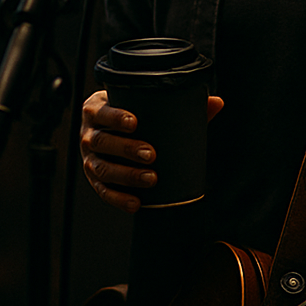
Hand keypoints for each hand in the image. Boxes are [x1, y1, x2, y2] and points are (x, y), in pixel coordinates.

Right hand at [80, 90, 223, 211]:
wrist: (113, 129)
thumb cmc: (135, 114)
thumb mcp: (149, 105)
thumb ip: (181, 104)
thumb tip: (217, 103)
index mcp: (97, 109)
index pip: (101, 111)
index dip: (115, 117)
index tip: (135, 122)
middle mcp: (88, 133)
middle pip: (102, 142)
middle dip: (126, 149)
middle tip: (152, 154)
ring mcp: (88, 158)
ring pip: (101, 168)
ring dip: (126, 176)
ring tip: (152, 179)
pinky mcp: (94, 179)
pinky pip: (102, 192)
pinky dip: (119, 198)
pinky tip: (137, 203)